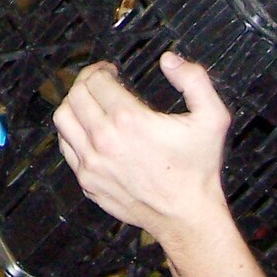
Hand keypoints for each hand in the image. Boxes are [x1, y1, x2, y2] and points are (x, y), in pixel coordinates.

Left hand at [55, 54, 232, 250]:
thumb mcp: (213, 118)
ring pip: (63, 119)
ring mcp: (91, 163)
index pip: (97, 81)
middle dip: (86, 81)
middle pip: (75, 95)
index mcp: (129, 120)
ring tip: (90, 102)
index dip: (102, 69)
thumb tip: (169, 60)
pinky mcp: (87, 181)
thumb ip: (195, 80)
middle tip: (99, 81)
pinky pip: (66, 147)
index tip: (111, 71)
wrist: (187, 216)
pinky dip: (72, 132)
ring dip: (74, 104)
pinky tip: (88, 129)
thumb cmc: (198, 168)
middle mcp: (104, 140)